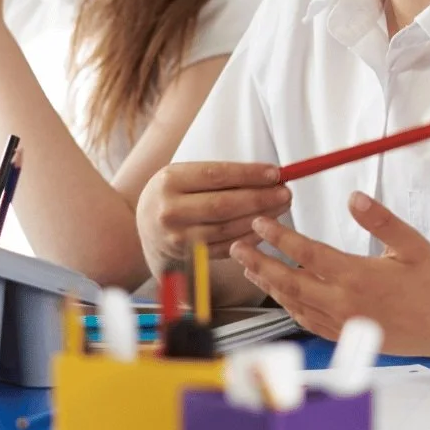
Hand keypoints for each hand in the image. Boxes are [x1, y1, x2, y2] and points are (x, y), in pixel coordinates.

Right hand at [136, 161, 291, 271]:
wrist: (144, 225)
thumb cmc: (175, 193)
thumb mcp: (186, 174)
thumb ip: (223, 175)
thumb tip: (270, 174)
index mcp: (170, 181)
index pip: (217, 175)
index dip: (249, 174)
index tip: (276, 173)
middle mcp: (170, 210)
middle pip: (224, 204)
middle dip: (260, 198)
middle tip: (286, 193)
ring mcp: (178, 237)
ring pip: (227, 229)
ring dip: (260, 219)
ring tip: (281, 207)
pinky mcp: (188, 257)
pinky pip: (226, 247)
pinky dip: (249, 237)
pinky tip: (266, 228)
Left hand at [229, 191, 429, 356]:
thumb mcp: (411, 243)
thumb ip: (380, 220)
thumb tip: (354, 196)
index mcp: (357, 277)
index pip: (307, 254)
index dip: (279, 237)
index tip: (260, 223)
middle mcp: (344, 304)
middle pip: (289, 282)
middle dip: (260, 262)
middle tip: (238, 246)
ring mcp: (344, 324)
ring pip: (295, 304)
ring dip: (270, 284)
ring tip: (252, 267)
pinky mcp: (348, 337)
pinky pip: (309, 322)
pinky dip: (290, 306)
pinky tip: (283, 295)